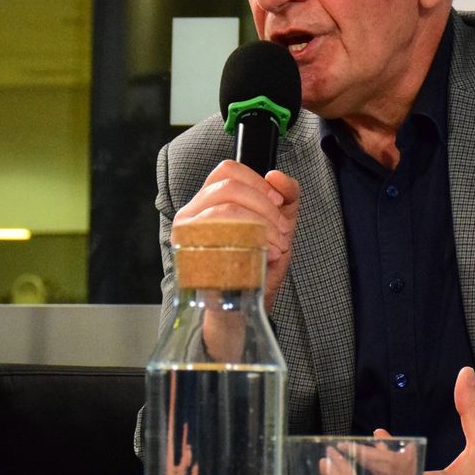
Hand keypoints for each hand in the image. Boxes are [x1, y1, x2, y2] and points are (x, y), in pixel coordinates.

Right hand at [172, 160, 299, 308]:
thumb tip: (277, 177)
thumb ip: (287, 195)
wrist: (244, 304)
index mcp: (208, 201)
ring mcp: (188, 235)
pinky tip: (264, 256)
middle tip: (282, 230)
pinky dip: (253, 245)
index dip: (257, 181)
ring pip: (227, 210)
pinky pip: (222, 239)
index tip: (278, 202)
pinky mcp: (191, 257)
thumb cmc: (256, 263)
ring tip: (276, 246)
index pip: (226, 170)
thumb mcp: (278, 224)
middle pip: (229, 187)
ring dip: (262, 227)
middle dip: (265, 207)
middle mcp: (191, 214)